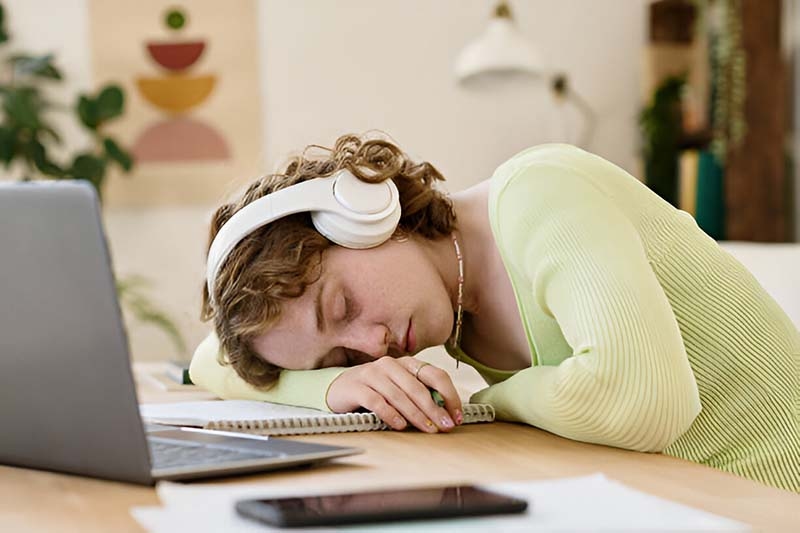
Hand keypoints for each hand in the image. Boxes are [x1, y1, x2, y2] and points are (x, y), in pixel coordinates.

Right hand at [326, 356, 462, 432]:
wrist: (338, 388)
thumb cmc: (374, 390)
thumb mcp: (399, 389)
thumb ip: (418, 395)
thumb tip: (445, 414)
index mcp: (406, 363)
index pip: (435, 375)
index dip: (449, 395)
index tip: (456, 416)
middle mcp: (390, 364)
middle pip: (418, 388)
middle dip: (435, 409)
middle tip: (445, 426)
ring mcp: (372, 374)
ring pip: (400, 395)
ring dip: (416, 415)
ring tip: (427, 429)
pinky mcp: (357, 386)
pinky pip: (377, 401)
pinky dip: (390, 414)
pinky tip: (400, 425)